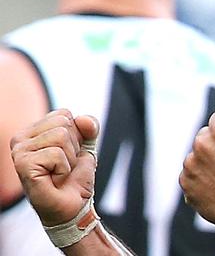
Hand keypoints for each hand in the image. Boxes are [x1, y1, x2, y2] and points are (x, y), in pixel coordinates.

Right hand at [10, 109, 98, 226]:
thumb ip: (89, 127)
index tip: (68, 154)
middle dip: (73, 146)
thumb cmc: (74, 177)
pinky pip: (56, 153)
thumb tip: (83, 119)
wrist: (73, 206)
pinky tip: (54, 179)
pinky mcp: (22, 165)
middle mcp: (20, 138)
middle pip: (63, 123)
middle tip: (64, 165)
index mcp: (33, 130)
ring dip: (69, 158)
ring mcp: (19, 152)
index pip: (64, 114)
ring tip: (59, 172)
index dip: (76, 135)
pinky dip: (63, 168)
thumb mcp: (86, 146)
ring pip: (61, 136)